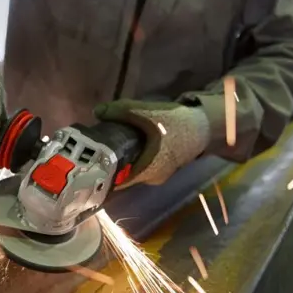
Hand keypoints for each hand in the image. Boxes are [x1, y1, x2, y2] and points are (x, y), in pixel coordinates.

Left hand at [94, 100, 209, 187]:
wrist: (204, 124)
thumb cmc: (175, 123)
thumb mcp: (145, 112)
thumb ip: (119, 111)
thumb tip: (96, 112)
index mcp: (147, 170)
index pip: (118, 182)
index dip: (102, 175)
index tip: (88, 165)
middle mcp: (153, 177)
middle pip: (125, 175)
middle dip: (110, 164)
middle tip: (94, 151)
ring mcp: (160, 173)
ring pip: (135, 169)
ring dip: (123, 160)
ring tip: (107, 148)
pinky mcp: (165, 166)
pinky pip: (143, 164)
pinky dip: (134, 157)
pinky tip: (126, 145)